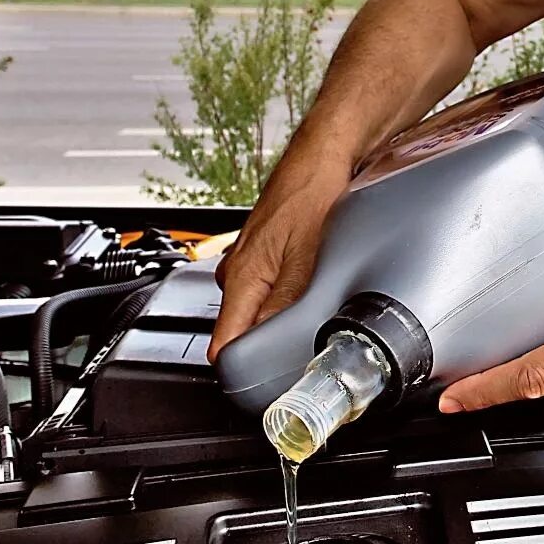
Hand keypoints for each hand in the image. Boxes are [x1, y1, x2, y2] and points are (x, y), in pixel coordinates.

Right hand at [208, 149, 353, 360]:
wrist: (322, 156)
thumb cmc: (312, 193)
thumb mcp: (306, 259)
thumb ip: (284, 306)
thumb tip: (268, 346)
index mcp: (241, 277)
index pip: (222, 342)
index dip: (239, 370)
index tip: (259, 387)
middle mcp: (236, 271)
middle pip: (240, 329)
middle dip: (265, 344)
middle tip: (301, 349)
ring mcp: (248, 262)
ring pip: (255, 309)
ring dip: (277, 317)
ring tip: (310, 309)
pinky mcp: (262, 254)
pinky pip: (266, 290)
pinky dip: (284, 296)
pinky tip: (307, 285)